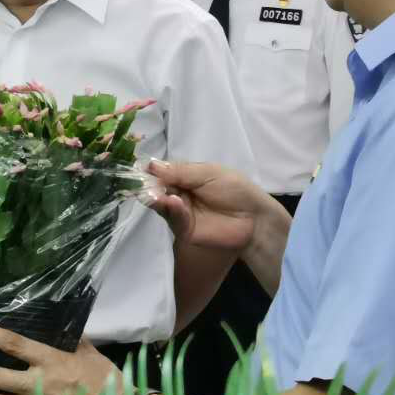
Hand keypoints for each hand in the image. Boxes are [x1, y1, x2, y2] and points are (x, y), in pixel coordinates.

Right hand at [143, 160, 262, 252]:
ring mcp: (180, 213)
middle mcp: (178, 194)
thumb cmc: (235, 189)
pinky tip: (174, 202)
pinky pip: (173, 219)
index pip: (161, 173)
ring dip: (157, 198)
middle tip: (144, 183)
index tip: (139, 169)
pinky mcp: (184, 230)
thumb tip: (150, 164)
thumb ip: (180, 171)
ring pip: (160, 204)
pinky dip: (172, 210)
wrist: (255, 218)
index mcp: (184, 177)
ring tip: (157, 194)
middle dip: (149, 185)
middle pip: (156, 189)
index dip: (150, 171)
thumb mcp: (208, 173)